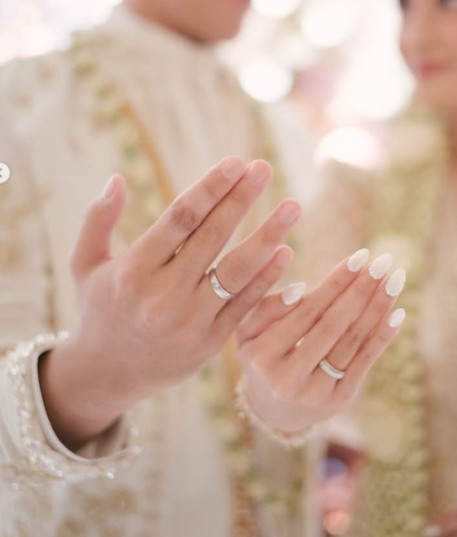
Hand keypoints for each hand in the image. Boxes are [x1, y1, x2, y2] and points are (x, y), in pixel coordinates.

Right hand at [40, 156, 300, 448]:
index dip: (211, 188)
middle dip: (241, 199)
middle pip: (212, 237)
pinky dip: (268, 279)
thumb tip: (118, 178)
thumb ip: (97, 220)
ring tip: (293, 206)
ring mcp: (189, 321)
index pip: (180, 219)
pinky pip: (245, 305)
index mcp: (133, 270)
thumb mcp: (85, 264)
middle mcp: (162, 295)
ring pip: (237, 272)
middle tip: (265, 168)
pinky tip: (286, 251)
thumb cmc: (101, 308)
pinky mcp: (210, 342)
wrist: (108, 374)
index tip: (235, 162)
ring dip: (268, 236)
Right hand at [236, 250, 405, 433]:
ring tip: (395, 278)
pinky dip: (382, 337)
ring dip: (377, 308)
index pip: (306, 310)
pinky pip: (364, 363)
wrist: (271, 406)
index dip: (335, 282)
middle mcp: (287, 379)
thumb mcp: (249, 328)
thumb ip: (268, 305)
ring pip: (351, 343)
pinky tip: (398, 313)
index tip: (359, 256)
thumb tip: (300, 288)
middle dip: (360, 290)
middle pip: (332, 325)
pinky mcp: (338, 401)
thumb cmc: (261, 351)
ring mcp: (315, 393)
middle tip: (383, 261)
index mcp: (261, 355)